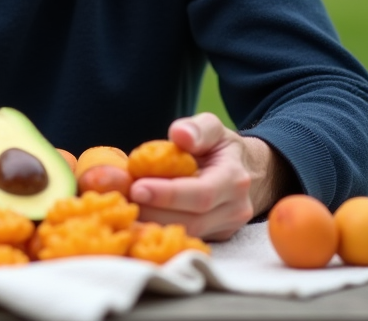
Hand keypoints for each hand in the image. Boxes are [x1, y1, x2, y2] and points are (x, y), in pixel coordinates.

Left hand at [128, 112, 285, 240]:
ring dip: (150, 222)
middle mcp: (234, 209)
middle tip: (120, 197)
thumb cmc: (221, 148)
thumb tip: (180, 134)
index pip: (201, 194)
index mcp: (234, 180)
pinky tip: (135, 218)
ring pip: (184, 234)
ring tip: (123, 205)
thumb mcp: (213, 128)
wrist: (247, 172)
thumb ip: (197, 128)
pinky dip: (156, 229)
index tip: (137, 187)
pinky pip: (182, 238)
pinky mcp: (213, 239)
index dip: (168, 194)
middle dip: (151, 211)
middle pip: (190, 220)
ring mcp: (225, 228)